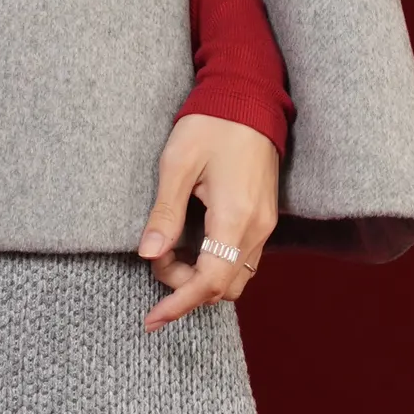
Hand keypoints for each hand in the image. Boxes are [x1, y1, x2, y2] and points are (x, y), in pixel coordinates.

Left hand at [136, 113, 278, 329]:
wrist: (247, 97)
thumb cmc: (210, 124)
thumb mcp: (178, 163)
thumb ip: (165, 212)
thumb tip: (148, 254)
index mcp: (236, 216)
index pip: (210, 282)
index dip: (179, 302)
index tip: (152, 317)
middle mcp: (257, 229)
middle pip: (224, 287)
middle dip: (186, 288)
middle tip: (155, 261)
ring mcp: (265, 225)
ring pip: (235, 277)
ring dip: (201, 278)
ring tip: (168, 255)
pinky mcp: (264, 217)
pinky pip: (242, 259)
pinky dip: (216, 265)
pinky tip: (192, 248)